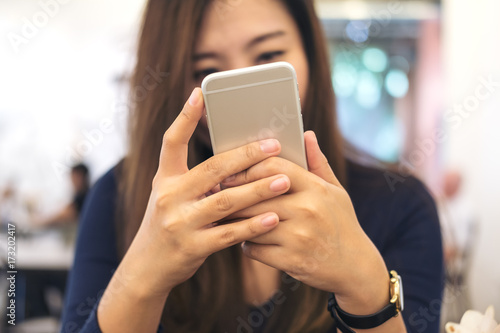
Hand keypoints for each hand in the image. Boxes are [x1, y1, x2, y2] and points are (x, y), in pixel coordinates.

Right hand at [119, 88, 291, 297]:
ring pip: (226, 200)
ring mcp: (180, 222)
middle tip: (274, 146)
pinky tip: (273, 218)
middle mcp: (169, 196)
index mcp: (165, 179)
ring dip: (258, 190)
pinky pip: (229, 233)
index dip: (185, 117)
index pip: (172, 142)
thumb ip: (195, 179)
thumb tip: (235, 161)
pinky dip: (253, 226)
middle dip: (246, 155)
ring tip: (284, 181)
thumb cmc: (168, 224)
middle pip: (212, 168)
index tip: (199, 93)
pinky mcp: (192, 247)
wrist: (146, 267)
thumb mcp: (171, 197)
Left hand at [221, 131, 389, 313]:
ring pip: (251, 223)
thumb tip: (306, 134)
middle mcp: (307, 210)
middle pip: (256, 195)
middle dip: (234, 195)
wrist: (356, 268)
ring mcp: (298, 237)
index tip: (233, 172)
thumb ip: (318, 163)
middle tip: (219, 194)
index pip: (273, 167)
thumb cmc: (342, 224)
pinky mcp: (290, 260)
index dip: (248, 167)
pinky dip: (247, 244)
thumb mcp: (336, 191)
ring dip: (237, 221)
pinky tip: (248, 240)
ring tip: (230, 217)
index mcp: (316, 188)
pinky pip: (254, 249)